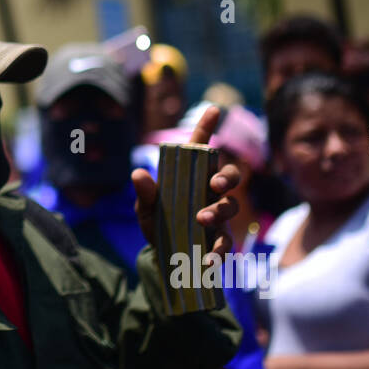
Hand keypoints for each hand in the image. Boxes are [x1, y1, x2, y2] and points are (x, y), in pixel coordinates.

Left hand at [131, 104, 240, 257]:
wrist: (161, 258)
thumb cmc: (156, 223)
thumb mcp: (145, 209)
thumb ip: (145, 194)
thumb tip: (138, 174)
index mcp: (190, 177)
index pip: (201, 148)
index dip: (207, 127)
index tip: (214, 109)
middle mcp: (209, 192)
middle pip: (230, 176)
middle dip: (227, 176)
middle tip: (215, 184)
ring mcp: (218, 214)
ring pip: (231, 205)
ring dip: (219, 211)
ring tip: (201, 219)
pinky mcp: (220, 238)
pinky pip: (227, 241)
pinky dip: (220, 249)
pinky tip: (210, 258)